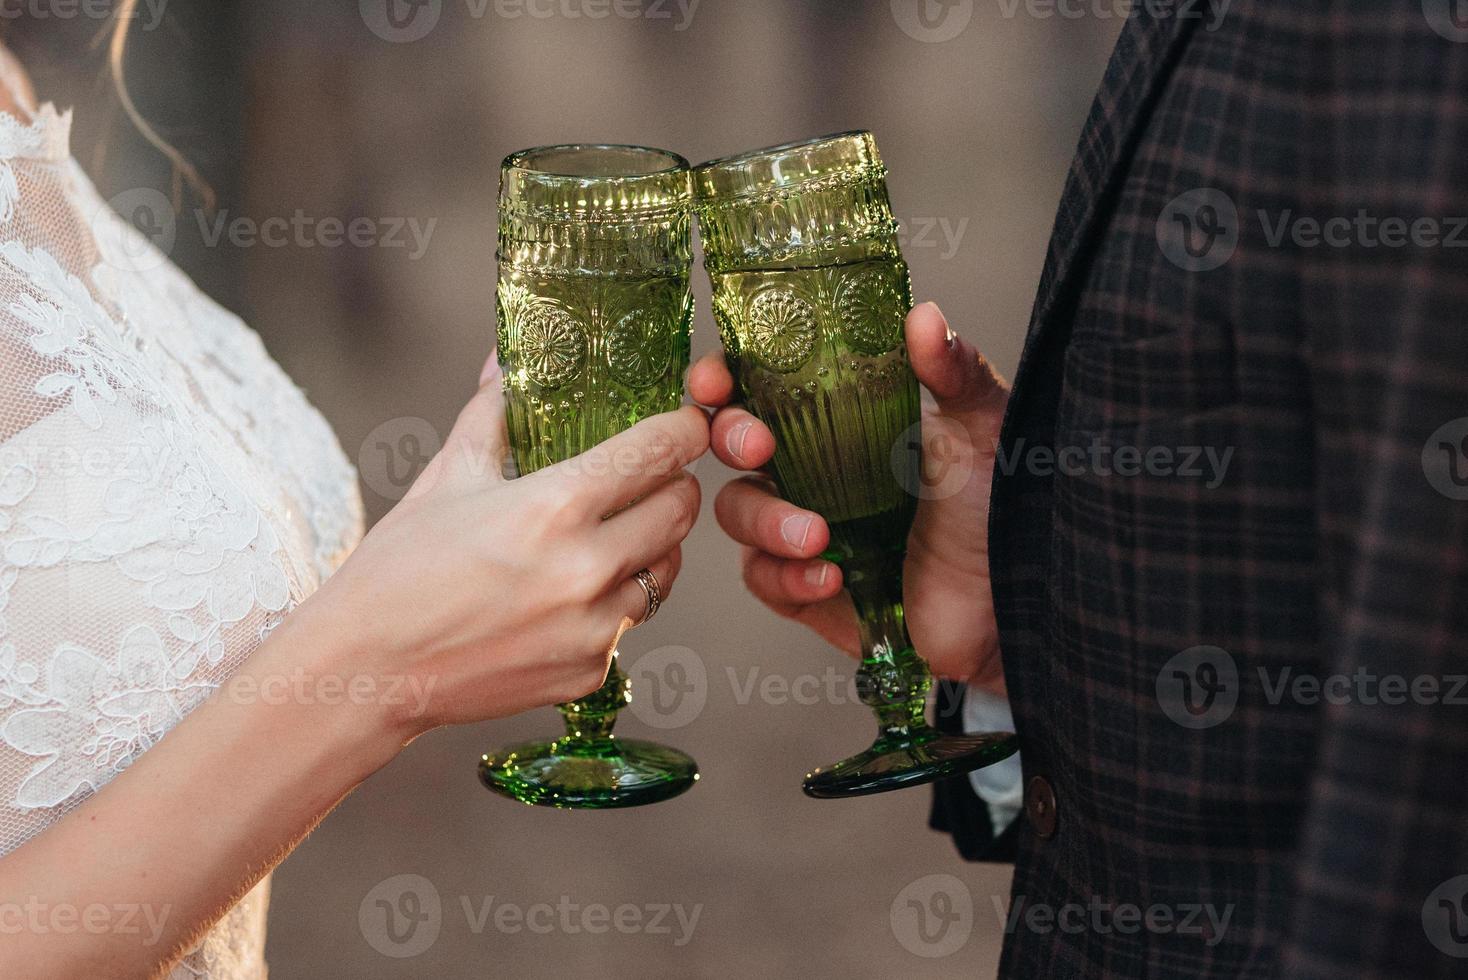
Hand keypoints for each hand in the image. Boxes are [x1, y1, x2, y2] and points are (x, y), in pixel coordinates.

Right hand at [302, 356, 708, 738]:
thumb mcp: (447, 476)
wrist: (368, 670)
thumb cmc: (399, 568)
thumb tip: (507, 359)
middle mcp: (586, 568)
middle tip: (653, 476)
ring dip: (652, 545)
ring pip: (667, 568)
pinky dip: (613, 601)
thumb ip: (492, 413)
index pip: (657, 451)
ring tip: (613, 533)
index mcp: (554, 506)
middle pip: (680, 510)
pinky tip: (571, 593)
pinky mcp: (590, 669)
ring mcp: (593, 626)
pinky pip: (629, 620)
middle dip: (674, 485)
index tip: (685, 424)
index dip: (682, 431)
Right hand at [688, 301, 1007, 692]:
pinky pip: (763, 578)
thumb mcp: (985, 430)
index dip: (724, 377)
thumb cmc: (1000, 511)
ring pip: (737, 511)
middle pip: (730, 442)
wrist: (1013, 604)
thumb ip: (957, 373)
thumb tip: (924, 318)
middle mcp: (813, 469)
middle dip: (731, 439)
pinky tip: (833, 578)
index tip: (718, 379)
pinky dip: (787, 577)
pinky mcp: (805, 589)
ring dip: (766, 520)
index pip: (761, 384)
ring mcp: (805, 528)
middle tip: (761, 448)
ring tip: (818, 537)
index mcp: (842, 419)